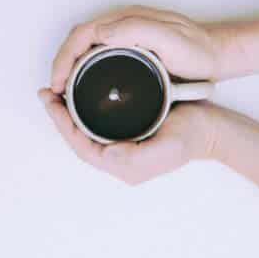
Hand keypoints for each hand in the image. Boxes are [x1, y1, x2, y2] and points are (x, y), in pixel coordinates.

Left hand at [38, 89, 219, 184]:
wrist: (212, 129)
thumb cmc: (192, 137)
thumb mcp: (168, 147)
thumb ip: (137, 156)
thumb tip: (108, 154)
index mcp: (122, 164)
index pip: (80, 145)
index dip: (62, 124)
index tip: (51, 103)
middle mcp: (118, 157)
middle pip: (78, 137)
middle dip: (59, 116)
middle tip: (46, 94)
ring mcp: (122, 144)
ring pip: (85, 129)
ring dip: (68, 112)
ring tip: (55, 92)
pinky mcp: (127, 131)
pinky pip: (97, 122)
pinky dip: (82, 108)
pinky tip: (78, 94)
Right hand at [50, 6, 221, 93]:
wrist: (219, 55)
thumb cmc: (198, 50)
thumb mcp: (170, 40)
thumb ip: (136, 30)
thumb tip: (99, 33)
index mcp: (126, 20)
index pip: (81, 35)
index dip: (64, 58)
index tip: (58, 82)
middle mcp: (122, 24)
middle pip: (78, 40)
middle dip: (61, 63)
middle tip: (54, 90)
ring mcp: (125, 35)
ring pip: (84, 47)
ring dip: (69, 66)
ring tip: (62, 90)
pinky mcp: (129, 47)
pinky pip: (96, 54)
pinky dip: (82, 68)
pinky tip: (82, 84)